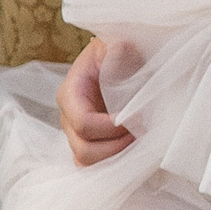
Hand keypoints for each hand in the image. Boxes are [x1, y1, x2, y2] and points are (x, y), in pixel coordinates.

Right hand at [57, 37, 136, 165]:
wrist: (118, 61)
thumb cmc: (118, 53)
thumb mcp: (116, 45)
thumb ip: (118, 49)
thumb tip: (122, 47)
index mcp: (71, 93)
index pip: (83, 123)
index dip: (111, 128)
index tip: (138, 118)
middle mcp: (68, 117)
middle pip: (83, 150)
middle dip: (116, 147)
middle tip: (142, 133)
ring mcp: (76, 134)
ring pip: (87, 162)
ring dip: (116, 157)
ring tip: (139, 141)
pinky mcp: (89, 143)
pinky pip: (95, 165)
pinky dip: (114, 162)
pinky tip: (134, 149)